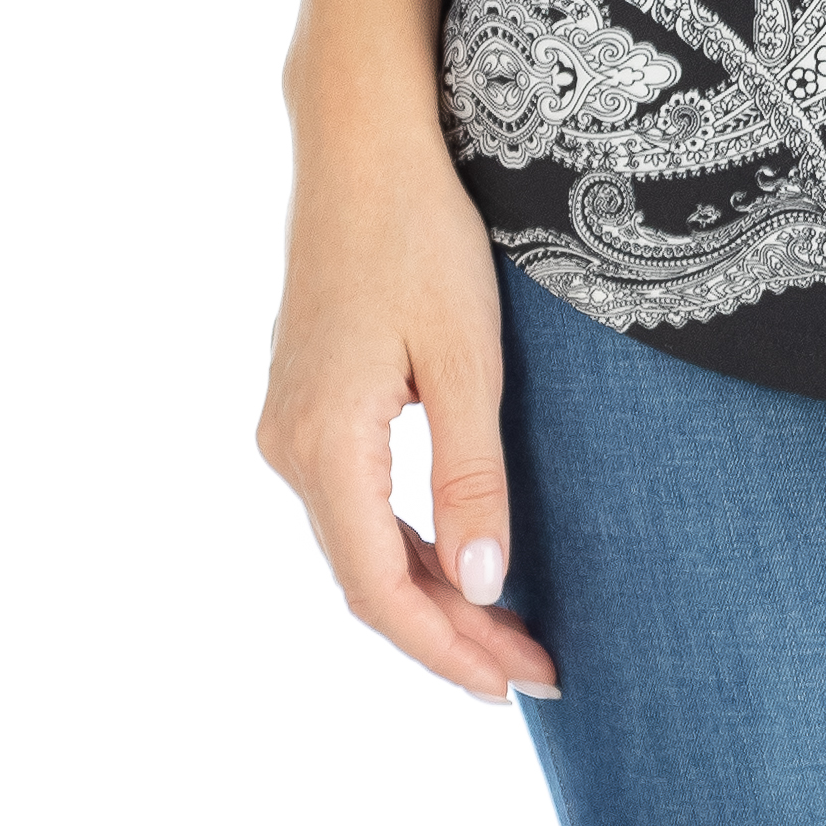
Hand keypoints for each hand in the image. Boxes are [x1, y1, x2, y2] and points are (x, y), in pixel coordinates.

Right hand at [255, 103, 559, 705]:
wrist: (362, 141)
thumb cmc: (421, 232)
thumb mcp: (466, 354)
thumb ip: (469, 474)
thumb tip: (482, 585)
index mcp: (323, 444)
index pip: (381, 590)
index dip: (449, 649)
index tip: (517, 683)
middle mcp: (290, 448)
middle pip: (368, 577)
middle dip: (452, 633)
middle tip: (535, 671)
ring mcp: (291, 425)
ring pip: (361, 543)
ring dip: (434, 592)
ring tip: (511, 633)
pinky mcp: (308, 402)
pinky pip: (357, 501)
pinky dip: (410, 543)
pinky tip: (462, 561)